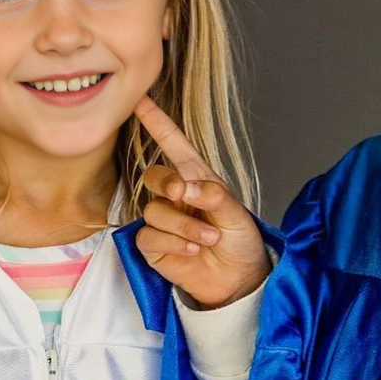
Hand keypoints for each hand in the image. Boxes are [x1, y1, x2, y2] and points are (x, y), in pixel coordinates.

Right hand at [133, 96, 270, 308]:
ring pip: (154, 211)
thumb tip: (186, 187)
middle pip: (153, 175)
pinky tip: (193, 249)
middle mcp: (176, 196)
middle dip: (167, 183)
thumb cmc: (240, 240)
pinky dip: (173, 243)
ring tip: (209, 237)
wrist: (238, 280)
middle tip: (185, 196)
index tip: (140, 99)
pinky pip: (149, 236)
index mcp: (197, 178)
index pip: (173, 143)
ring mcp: (163, 220)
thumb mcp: (236, 214)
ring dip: (183, 225)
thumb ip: (213, 196)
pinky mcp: (153, 246)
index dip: (157, 121)